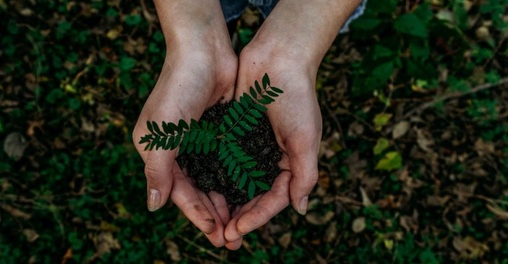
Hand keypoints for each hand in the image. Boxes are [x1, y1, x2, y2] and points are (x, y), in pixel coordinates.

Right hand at [133, 0, 237, 246]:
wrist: (204, 51)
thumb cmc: (177, 89)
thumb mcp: (161, 133)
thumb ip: (157, 170)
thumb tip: (153, 206)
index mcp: (159, 152)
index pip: (179, 192)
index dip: (196, 214)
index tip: (215, 233)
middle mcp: (179, 150)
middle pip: (198, 191)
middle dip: (214, 216)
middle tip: (232, 240)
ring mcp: (201, 142)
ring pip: (215, 181)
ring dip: (227, 203)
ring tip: (242, 225)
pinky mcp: (220, 132)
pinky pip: (229, 163)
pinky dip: (236, 180)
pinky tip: (249, 195)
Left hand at [223, 42, 321, 248]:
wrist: (278, 58)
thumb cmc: (297, 97)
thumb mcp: (306, 138)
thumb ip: (305, 175)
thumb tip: (300, 209)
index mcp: (290, 163)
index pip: (273, 199)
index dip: (256, 217)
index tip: (237, 230)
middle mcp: (269, 159)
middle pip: (252, 197)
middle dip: (238, 218)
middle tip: (221, 237)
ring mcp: (250, 147)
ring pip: (235, 183)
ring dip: (224, 203)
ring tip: (210, 222)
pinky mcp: (233, 133)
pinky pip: (223, 161)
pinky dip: (214, 177)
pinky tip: (201, 190)